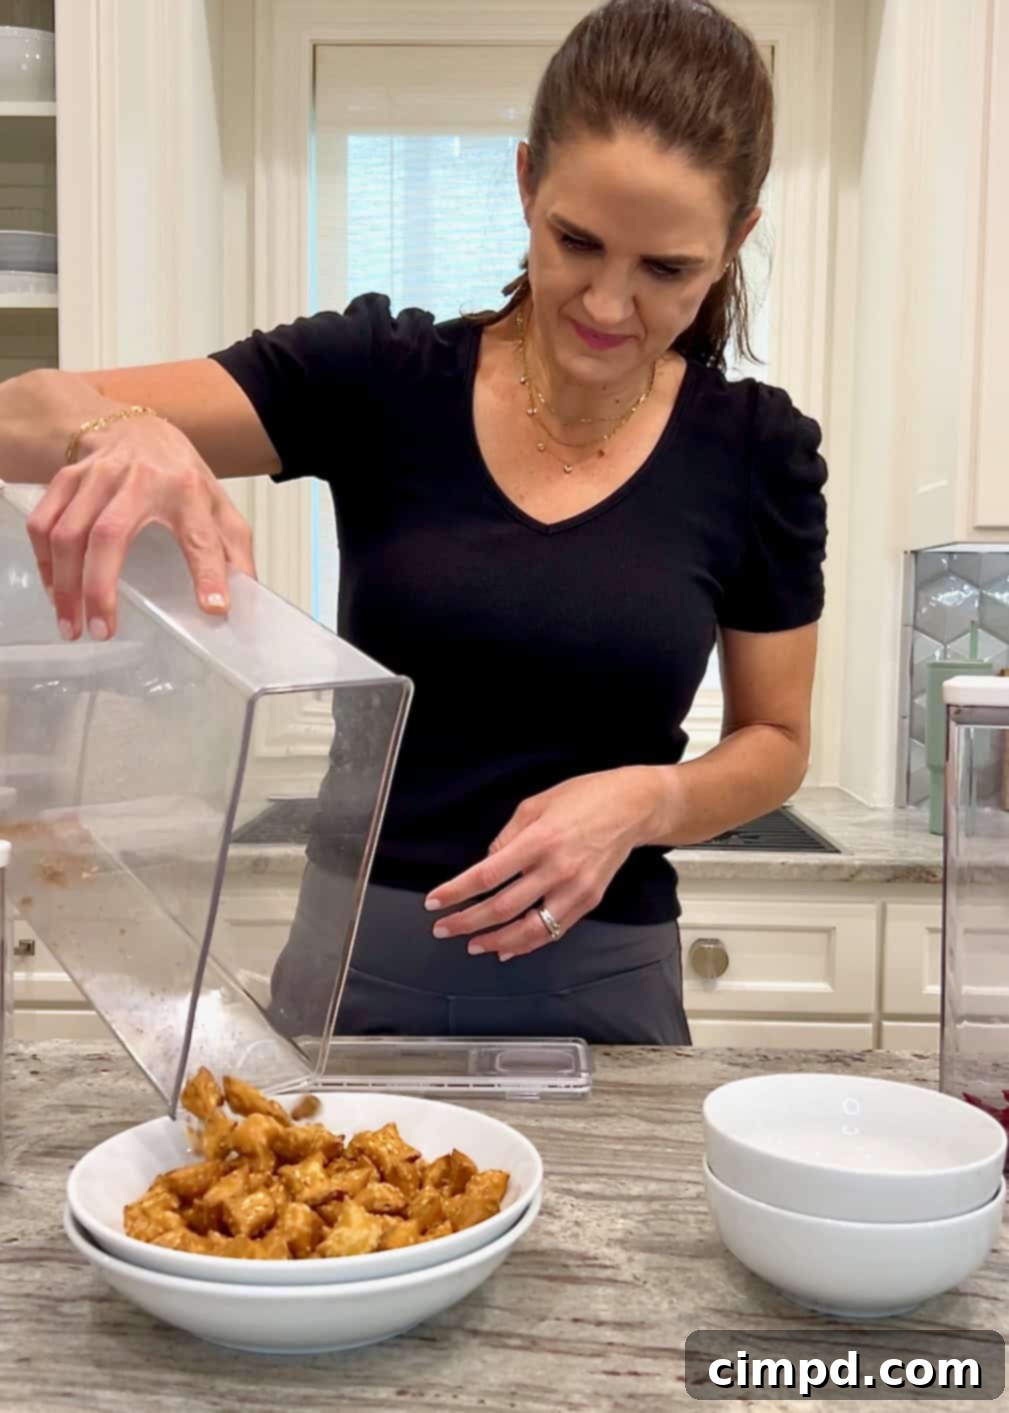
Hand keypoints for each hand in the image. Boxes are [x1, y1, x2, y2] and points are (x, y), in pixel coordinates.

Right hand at [26, 417, 254, 640]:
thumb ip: (233, 548)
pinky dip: (44, 561)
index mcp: (188, 490)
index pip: (201, 535)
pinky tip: (55, 590)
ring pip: (69, 532)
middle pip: (110, 535)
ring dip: (65, 584)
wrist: (135, 426)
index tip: (213, 608)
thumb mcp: (216, 503)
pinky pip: (44, 523)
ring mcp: (98, 476)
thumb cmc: (178, 473)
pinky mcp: (67, 478)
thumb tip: (248, 595)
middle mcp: (140, 479)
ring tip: (73, 624)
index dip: (208, 573)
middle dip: (100, 588)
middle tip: (102, 631)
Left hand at [425, 767, 666, 961]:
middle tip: (443, 929)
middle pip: (502, 907)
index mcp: (539, 840)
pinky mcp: (589, 901)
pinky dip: (528, 944)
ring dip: (495, 941)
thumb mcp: (535, 804)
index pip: (488, 875)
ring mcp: (575, 889)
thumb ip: (507, 838)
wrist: (632, 808)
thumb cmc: (584, 798)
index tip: (435, 902)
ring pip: (529, 929)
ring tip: (472, 944)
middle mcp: (557, 869)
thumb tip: (486, 865)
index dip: (457, 892)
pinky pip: (554, 931)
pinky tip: (507, 947)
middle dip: (467, 922)